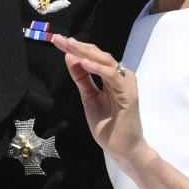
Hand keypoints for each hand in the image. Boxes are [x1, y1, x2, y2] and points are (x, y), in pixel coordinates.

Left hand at [51, 35, 147, 165]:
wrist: (122, 149)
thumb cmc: (109, 126)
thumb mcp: (88, 98)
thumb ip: (81, 78)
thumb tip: (70, 57)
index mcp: (110, 78)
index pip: (92, 57)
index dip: (75, 49)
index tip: (59, 42)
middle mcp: (119, 78)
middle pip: (98, 55)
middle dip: (78, 46)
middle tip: (61, 40)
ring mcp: (125, 85)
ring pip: (106, 61)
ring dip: (87, 53)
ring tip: (71, 46)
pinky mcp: (129, 95)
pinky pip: (113, 77)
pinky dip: (99, 69)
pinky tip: (85, 63)